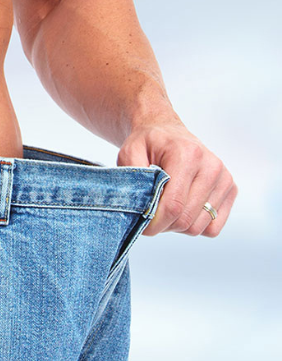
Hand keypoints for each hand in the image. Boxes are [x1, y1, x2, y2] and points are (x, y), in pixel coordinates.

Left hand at [117, 120, 237, 236]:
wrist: (168, 133)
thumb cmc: (148, 144)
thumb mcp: (129, 153)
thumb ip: (132, 179)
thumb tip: (138, 209)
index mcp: (187, 156)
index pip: (172, 206)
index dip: (153, 224)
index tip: (141, 226)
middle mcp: (211, 167)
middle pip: (185, 220)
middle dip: (162, 226)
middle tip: (149, 216)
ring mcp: (224, 179)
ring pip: (197, 226)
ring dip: (177, 225)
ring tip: (166, 207)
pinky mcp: (230, 189)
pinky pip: (212, 227)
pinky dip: (194, 224)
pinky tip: (182, 209)